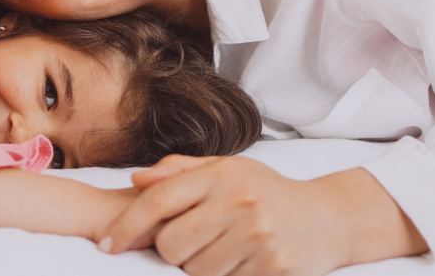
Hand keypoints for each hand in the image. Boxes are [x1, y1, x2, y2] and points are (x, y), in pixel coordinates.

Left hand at [99, 155, 426, 275]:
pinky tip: (242, 261)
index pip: (158, 201)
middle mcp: (238, 201)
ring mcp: (257, 235)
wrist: (327, 217)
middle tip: (194, 243)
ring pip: (195, 270)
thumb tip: (136, 180)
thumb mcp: (227, 169)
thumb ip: (180, 172)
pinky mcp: (272, 266)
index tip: (107, 245)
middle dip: (173, 251)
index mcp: (222, 174)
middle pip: (170, 244)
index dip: (126, 226)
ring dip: (200, 267)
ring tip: (224, 249)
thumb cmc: (268, 191)